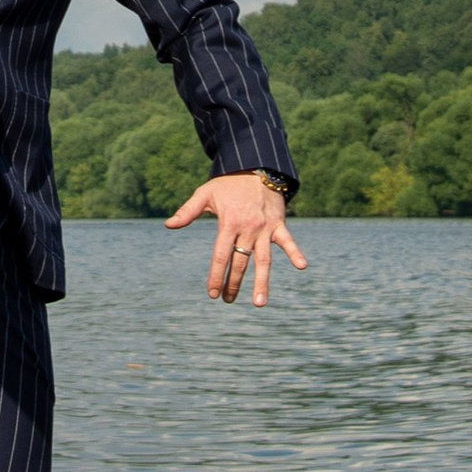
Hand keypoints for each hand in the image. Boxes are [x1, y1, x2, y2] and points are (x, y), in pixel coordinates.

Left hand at [165, 171, 306, 306]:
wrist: (256, 167)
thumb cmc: (228, 184)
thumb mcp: (205, 194)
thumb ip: (187, 211)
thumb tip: (168, 225)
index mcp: (229, 223)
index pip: (221, 256)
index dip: (216, 276)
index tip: (212, 293)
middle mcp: (248, 228)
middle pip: (240, 262)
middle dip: (233, 284)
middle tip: (227, 300)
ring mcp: (265, 228)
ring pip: (263, 259)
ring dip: (261, 282)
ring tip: (258, 303)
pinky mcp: (279, 225)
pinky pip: (288, 241)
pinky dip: (295, 253)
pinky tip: (302, 267)